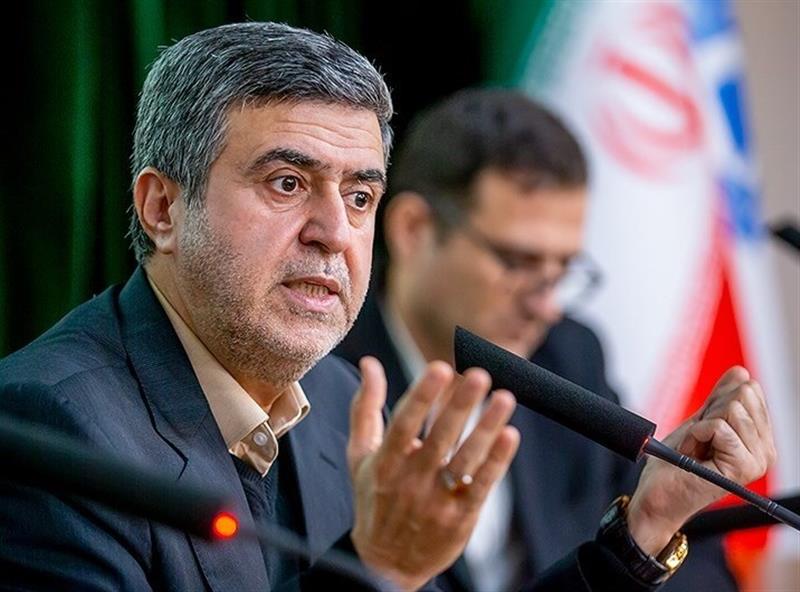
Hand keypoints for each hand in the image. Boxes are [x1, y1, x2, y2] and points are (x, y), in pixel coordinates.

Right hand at [347, 356, 519, 589]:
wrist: (385, 564)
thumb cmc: (373, 498)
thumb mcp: (360, 454)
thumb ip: (365, 407)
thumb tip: (369, 363)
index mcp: (385, 461)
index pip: (403, 424)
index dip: (421, 396)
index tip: (440, 368)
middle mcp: (411, 479)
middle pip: (439, 438)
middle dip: (460, 405)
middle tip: (480, 375)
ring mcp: (436, 500)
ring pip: (465, 460)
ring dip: (487, 428)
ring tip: (505, 398)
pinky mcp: (460, 517)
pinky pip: (481, 485)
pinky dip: (496, 462)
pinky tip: (510, 436)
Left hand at [627, 366, 775, 554]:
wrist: (657, 494)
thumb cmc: (675, 463)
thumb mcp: (700, 421)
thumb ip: (721, 398)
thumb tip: (741, 372)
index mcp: (760, 438)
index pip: (750, 389)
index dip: (716, 402)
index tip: (704, 428)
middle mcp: (766, 450)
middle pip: (743, 394)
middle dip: (710, 412)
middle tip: (698, 441)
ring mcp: (758, 461)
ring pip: (732, 408)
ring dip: (701, 426)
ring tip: (695, 450)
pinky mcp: (743, 469)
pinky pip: (719, 427)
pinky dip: (696, 435)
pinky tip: (692, 455)